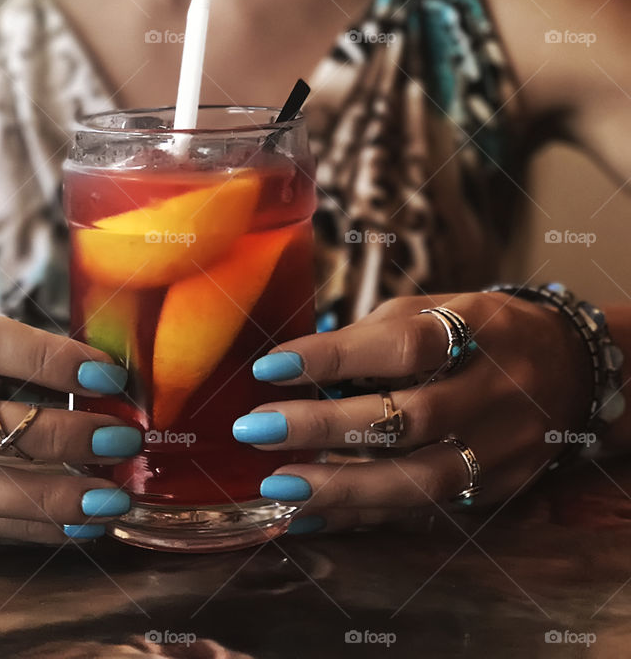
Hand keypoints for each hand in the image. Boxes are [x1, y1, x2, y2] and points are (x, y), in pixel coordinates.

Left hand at [233, 293, 593, 532]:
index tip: (271, 367)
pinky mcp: (492, 489)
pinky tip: (306, 517)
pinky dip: (360, 516)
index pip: (405, 347)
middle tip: (256, 430)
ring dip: (341, 487)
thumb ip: (372, 337)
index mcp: (479, 331)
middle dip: (326, 428)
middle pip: (411, 419)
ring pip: (420, 480)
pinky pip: (420, 511)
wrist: (570, 371)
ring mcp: (500, 449)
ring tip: (277, 486)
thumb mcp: (436, 309)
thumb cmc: (479, 332)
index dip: (335, 357)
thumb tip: (294, 366)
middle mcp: (495, 394)